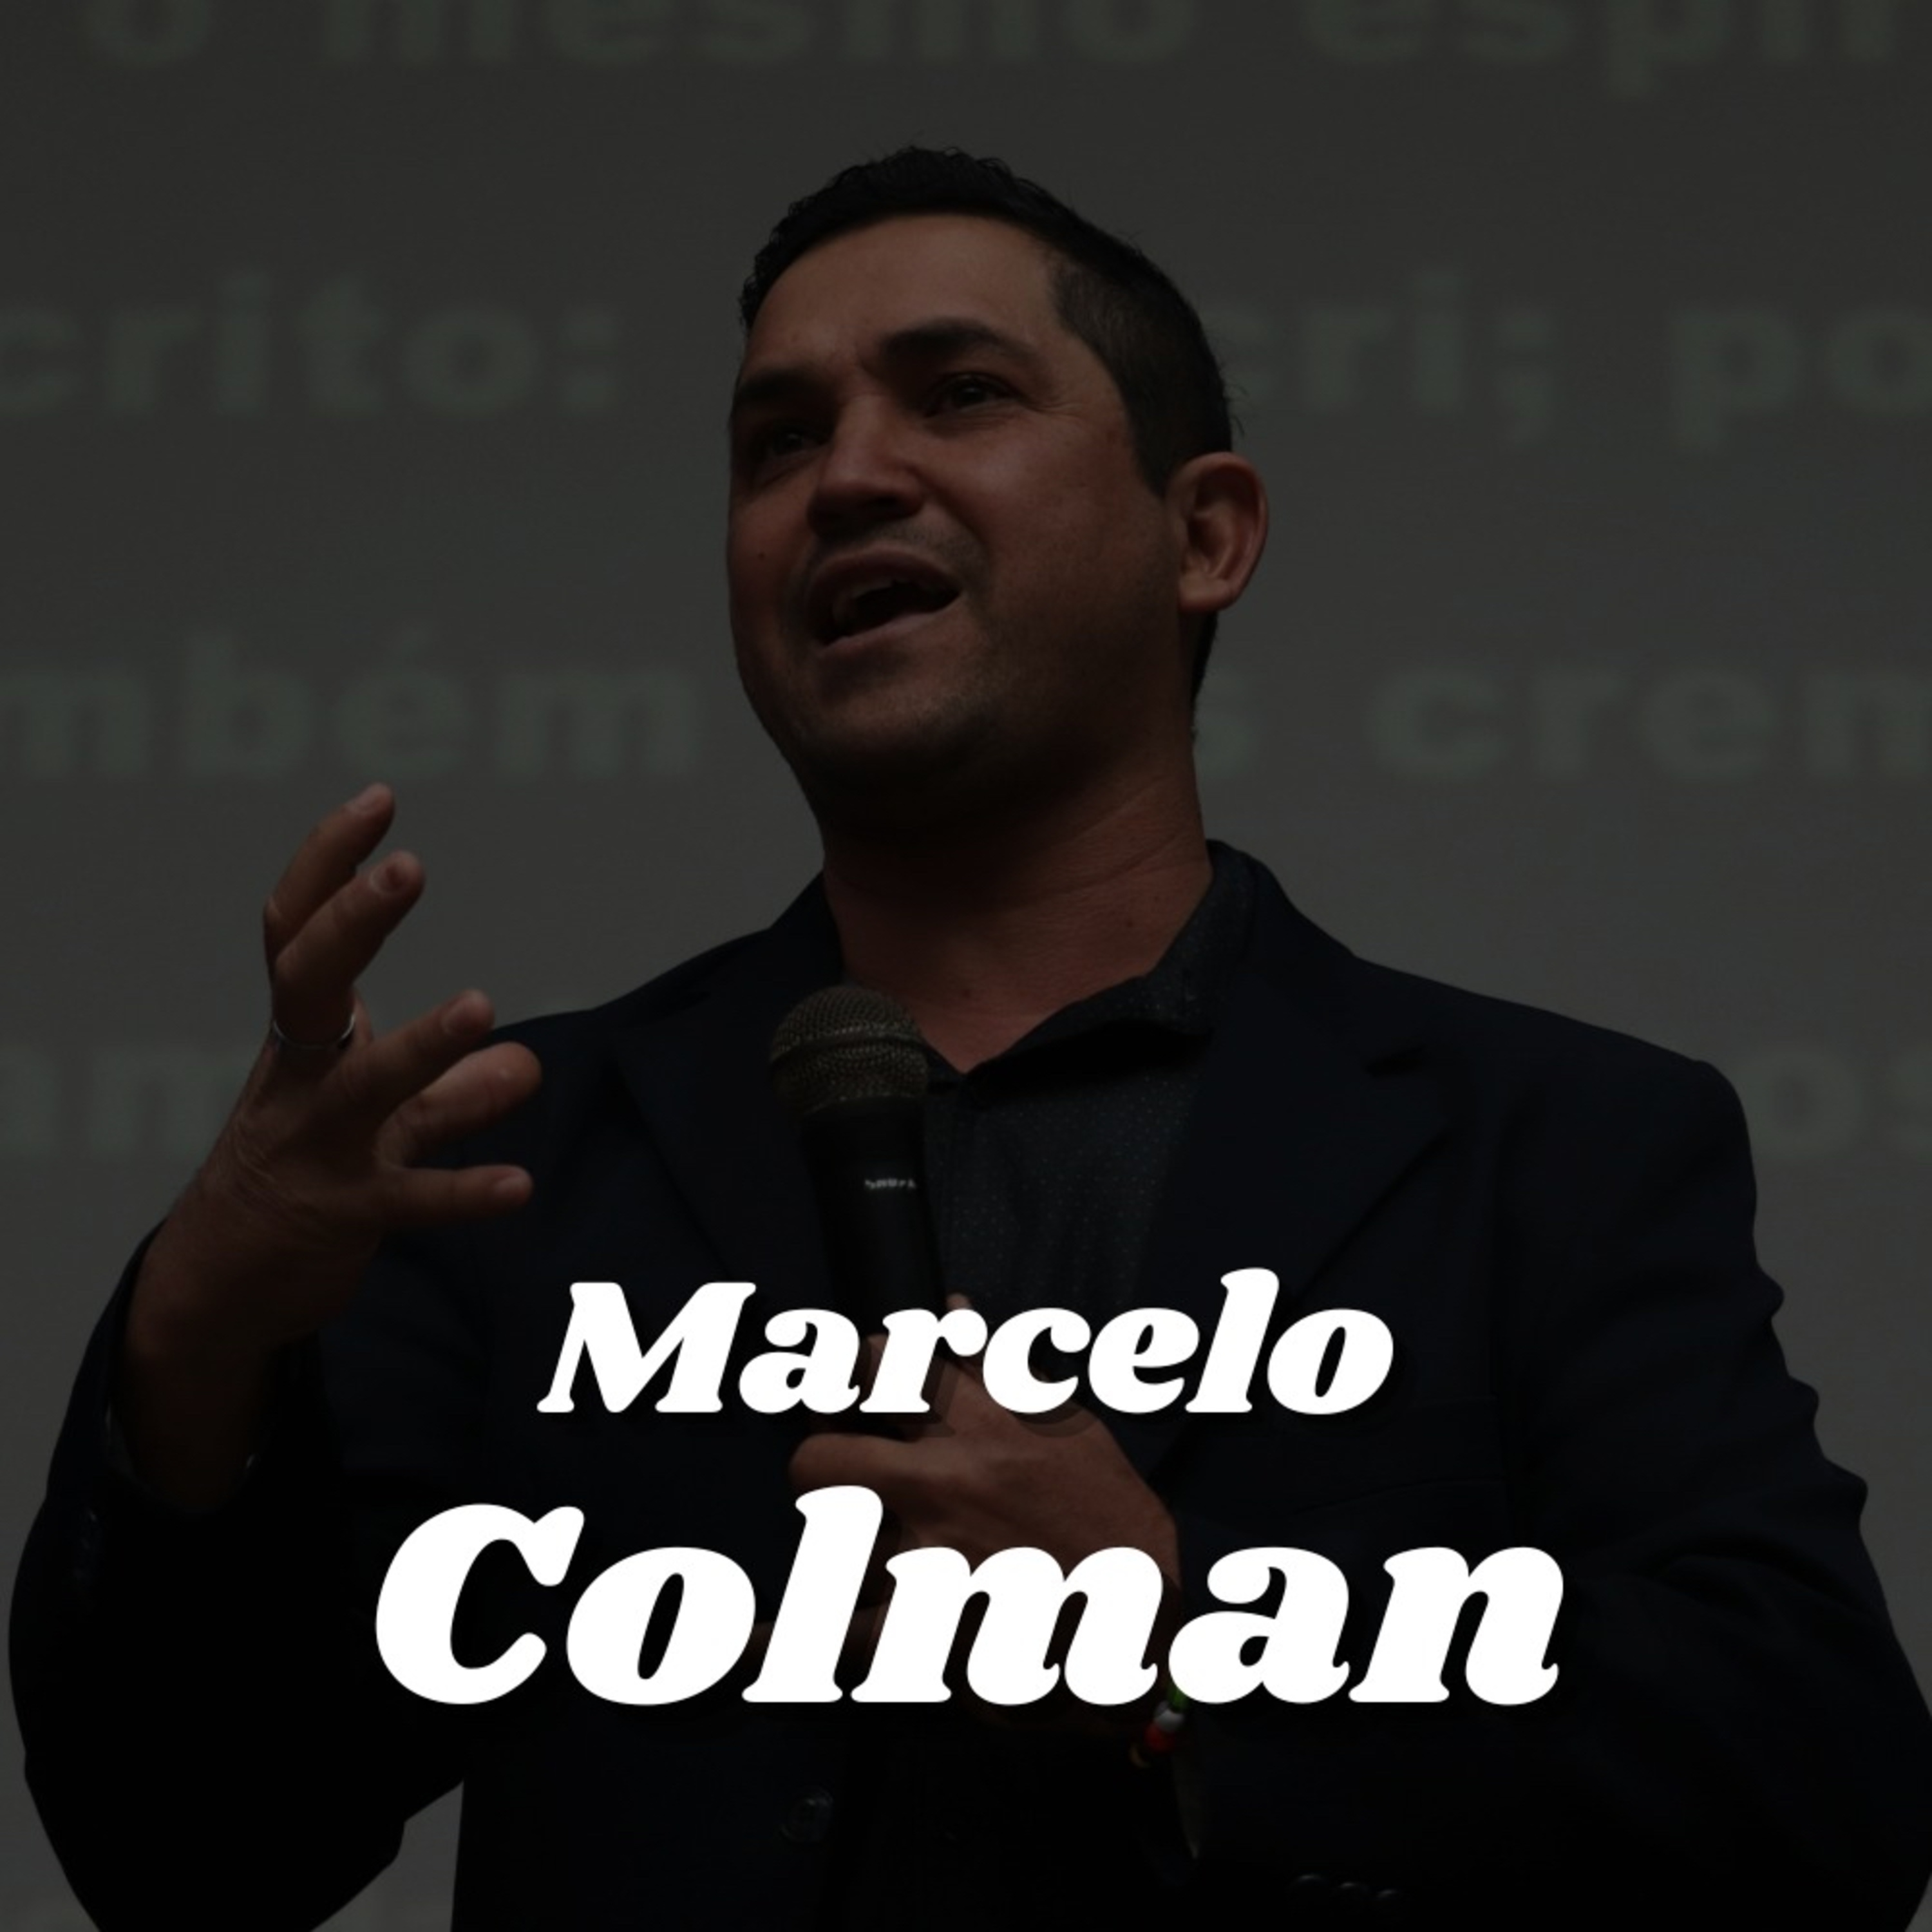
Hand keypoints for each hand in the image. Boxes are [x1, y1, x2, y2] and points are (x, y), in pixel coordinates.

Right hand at [128, 783, 541, 1367]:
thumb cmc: (303, 1177)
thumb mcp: (383, 1123)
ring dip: (422, 1046)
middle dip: (351, 922)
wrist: (221, 1287)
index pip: (297, 934)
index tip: (379, 799)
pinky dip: (461, 1191)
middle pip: (307, 982)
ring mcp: (315, 1147)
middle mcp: (300, 1079)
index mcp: (303, 1037)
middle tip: (407, 867)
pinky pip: (405, 1199)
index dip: (328, 865)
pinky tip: (519, 1185)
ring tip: (482, 1004)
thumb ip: (451, 1091)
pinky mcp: (340, 1216)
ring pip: (362, 1086)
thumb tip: (524, 1062)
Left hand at [788, 1309, 1180, 1730]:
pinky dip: (800, 1642)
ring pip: (825, 1544)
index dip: (854, 1373)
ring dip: (846, 1544)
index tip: (857, 1389)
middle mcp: (945, 1486)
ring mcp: (922, 1564)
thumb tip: (950, 1305)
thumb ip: (1001, 1367)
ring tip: (886, 1552)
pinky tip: (780, 1642)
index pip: (879, 1364)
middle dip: (822, 1462)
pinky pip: (825, 1636)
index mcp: (985, 1428)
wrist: (1143, 1638)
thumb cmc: (1111, 1526)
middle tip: (845, 1468)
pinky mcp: (913, 1637)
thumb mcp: (1071, 1429)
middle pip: (816, 1458)